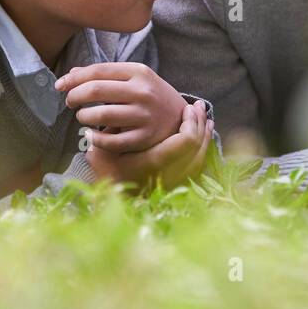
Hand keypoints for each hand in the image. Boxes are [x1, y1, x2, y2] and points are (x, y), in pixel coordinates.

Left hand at [56, 62, 188, 152]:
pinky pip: (111, 141)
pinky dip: (95, 139)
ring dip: (83, 116)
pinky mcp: (145, 138)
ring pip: (101, 115)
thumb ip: (105, 75)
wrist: (182, 118)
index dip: (73, 79)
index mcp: (140, 72)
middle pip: (95, 90)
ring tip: (84, 117)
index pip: (97, 71)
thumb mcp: (135, 78)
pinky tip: (91, 135)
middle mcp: (144, 92)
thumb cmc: (151, 96)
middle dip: (74, 96)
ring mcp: (146, 116)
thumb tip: (70, 75)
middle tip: (70, 102)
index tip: (60, 86)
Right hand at [86, 99, 212, 187]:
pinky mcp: (177, 185)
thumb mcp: (102, 152)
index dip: (191, 122)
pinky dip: (202, 149)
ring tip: (205, 118)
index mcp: (155, 163)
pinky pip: (197, 166)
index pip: (186, 140)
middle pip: (198, 146)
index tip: (187, 108)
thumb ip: (114, 132)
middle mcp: (170, 174)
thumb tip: (127, 112)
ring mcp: (175, 182)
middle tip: (198, 107)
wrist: (108, 201)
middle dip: (200, 124)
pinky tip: (202, 137)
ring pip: (201, 156)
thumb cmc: (104, 173)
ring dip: (204, 135)